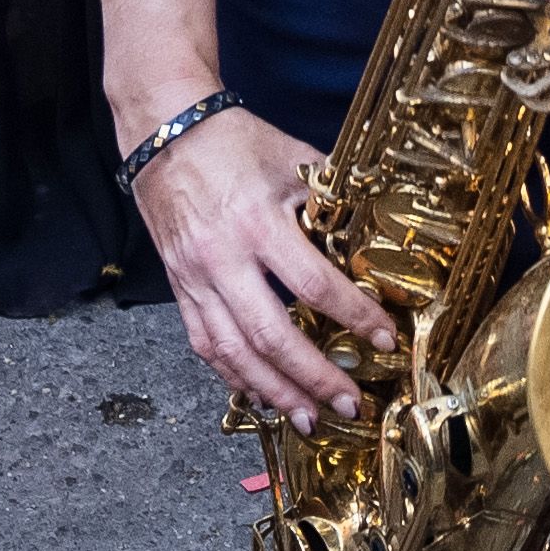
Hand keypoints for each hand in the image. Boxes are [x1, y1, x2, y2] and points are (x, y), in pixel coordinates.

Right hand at [130, 99, 389, 425]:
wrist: (165, 133)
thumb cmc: (233, 143)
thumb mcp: (291, 158)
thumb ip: (331, 197)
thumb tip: (376, 229)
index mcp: (257, 222)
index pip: (313, 284)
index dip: (353, 316)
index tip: (384, 338)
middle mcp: (223, 258)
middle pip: (272, 335)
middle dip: (314, 377)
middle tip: (351, 403)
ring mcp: (196, 278)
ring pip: (235, 352)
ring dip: (275, 391)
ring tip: (309, 418)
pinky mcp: (179, 288)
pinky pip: (204, 343)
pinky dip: (233, 375)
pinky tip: (259, 395)